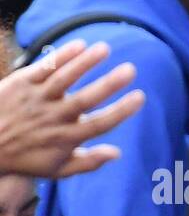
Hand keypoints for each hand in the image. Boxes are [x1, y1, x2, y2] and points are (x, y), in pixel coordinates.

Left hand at [0, 39, 144, 177]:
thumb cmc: (25, 158)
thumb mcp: (57, 170)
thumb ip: (89, 162)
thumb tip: (118, 153)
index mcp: (67, 138)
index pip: (100, 123)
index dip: (122, 110)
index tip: (139, 97)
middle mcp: (54, 118)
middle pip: (87, 99)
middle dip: (110, 84)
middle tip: (130, 69)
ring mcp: (37, 99)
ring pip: (65, 78)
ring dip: (86, 62)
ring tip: (105, 49)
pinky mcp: (21, 84)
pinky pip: (44, 68)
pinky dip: (61, 56)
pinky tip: (80, 45)